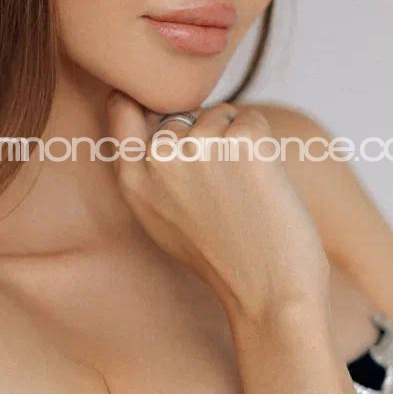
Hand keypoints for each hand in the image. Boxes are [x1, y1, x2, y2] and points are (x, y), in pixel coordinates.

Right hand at [106, 91, 330, 322]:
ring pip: (221, 113)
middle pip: (183, 112)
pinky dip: (264, 146)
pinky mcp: (243, 140)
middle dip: (205, 134)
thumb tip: (145, 115)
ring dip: (236, 141)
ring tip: (241, 195)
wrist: (268, 292)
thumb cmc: (221, 259)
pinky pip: (252, 120)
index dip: (145, 100)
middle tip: (221, 190)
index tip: (159, 106)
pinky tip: (262, 187)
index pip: (123, 107)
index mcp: (132, 179)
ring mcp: (200, 145)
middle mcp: (160, 157)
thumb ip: (146, 170)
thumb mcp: (159, 219)